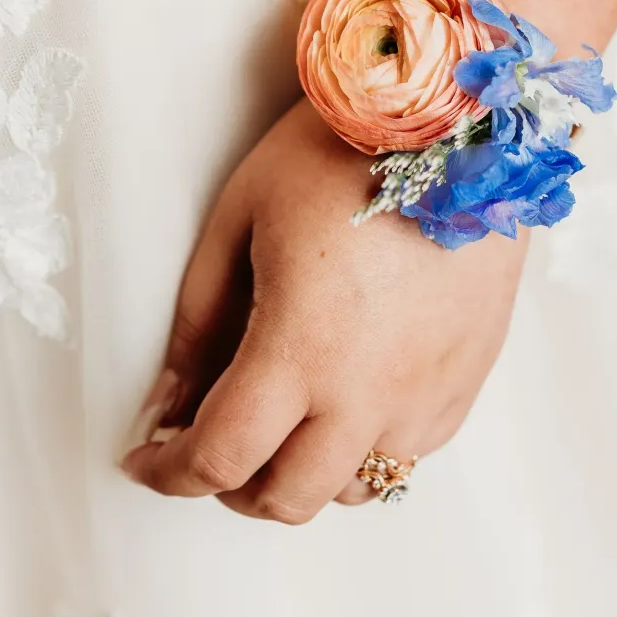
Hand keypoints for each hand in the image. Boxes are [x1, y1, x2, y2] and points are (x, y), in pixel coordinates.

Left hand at [122, 99, 526, 522]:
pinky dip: (366, 447)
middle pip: (287, 498)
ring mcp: (426, 392)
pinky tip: (347, 394)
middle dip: (232, 487)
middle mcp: (369, 392)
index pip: (219, 458)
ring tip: (282, 420)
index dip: (169, 473)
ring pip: (354, 488)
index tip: (147, 460)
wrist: (458, 118)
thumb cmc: (340, 152)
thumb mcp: (239, 219)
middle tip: (210, 443)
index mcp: (300, 351)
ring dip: (304, 474)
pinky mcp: (468, 378)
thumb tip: (167, 401)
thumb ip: (198, 321)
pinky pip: (411, 451)